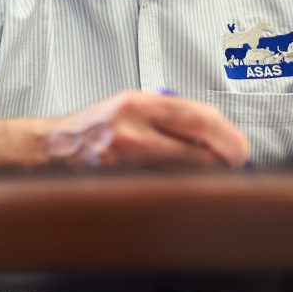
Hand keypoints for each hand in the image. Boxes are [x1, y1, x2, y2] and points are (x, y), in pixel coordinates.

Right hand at [45, 90, 249, 168]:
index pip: (199, 116)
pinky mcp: (118, 181)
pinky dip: (183, 187)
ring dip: (208, 175)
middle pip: (198, 142)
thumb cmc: (93, 128)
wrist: (53, 149)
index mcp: (138, 103)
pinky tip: (188, 188)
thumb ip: (168, 115)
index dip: (227, 134)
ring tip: (216, 175)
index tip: (239, 146)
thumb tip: (213, 131)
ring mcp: (125, 157)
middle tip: (237, 165)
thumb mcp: (130, 107)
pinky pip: (164, 187)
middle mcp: (132, 126)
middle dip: (226, 156)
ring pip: (186, 169)